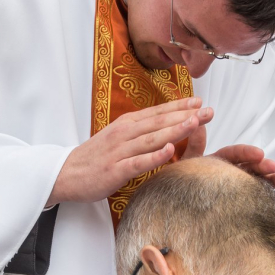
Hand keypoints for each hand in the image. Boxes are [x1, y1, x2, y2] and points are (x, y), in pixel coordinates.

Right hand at [49, 98, 212, 203]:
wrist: (66, 173)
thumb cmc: (96, 157)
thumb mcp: (118, 137)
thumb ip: (140, 132)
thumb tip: (164, 126)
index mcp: (127, 124)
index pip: (157, 112)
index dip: (179, 106)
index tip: (199, 102)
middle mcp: (125, 133)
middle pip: (159, 122)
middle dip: (185, 115)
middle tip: (209, 111)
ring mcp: (120, 151)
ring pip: (152, 139)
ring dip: (175, 130)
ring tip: (195, 123)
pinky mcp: (115, 170)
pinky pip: (138, 162)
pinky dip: (154, 156)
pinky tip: (170, 150)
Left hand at [181, 130, 274, 204]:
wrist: (177, 209)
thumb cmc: (182, 184)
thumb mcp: (186, 163)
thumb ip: (193, 144)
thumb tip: (196, 122)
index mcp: (218, 162)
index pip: (235, 154)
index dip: (247, 153)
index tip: (259, 154)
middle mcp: (231, 174)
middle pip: (251, 167)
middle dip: (264, 166)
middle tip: (274, 167)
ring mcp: (238, 189)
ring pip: (259, 182)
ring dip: (274, 179)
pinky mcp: (243, 204)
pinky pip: (260, 202)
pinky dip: (274, 201)